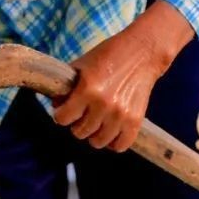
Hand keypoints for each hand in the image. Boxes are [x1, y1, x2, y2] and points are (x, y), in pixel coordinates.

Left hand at [53, 0, 193, 152]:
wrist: (142, 52)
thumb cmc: (108, 55)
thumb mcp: (81, 65)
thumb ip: (66, 86)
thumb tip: (56, 106)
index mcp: (87, 89)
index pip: (63, 118)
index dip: (61, 115)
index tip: (65, 111)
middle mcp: (104, 104)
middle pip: (80, 132)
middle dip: (77, 124)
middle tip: (82, 115)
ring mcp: (121, 114)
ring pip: (98, 142)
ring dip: (94, 134)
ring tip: (96, 124)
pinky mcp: (136, 120)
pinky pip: (120, 145)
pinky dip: (113, 142)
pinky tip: (111, 131)